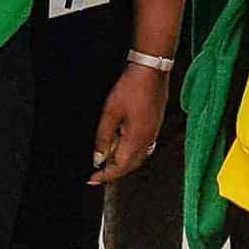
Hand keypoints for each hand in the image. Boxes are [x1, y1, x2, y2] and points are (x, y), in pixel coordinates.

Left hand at [89, 63, 169, 184]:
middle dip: (114, 172)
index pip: (120, 167)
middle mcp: (148, 140)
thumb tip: (98, 158)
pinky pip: (144, 146)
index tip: (93, 179)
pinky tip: (122, 144)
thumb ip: (103, 137)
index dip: (105, 175)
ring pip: (138, 157)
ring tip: (108, 160)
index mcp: (137, 139)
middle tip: (99, 173)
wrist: (151, 70)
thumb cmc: (131, 88)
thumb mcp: (110, 112)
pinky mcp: (155, 124)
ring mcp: (154, 132)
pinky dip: (131, 152)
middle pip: (131, 165)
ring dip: (123, 162)